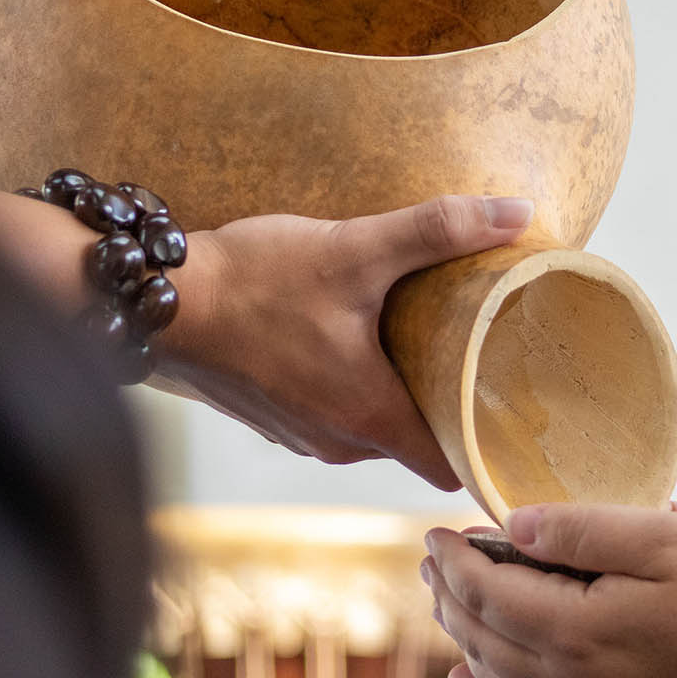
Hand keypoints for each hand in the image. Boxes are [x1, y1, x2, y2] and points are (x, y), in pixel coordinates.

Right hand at [156, 194, 532, 488]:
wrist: (157, 297)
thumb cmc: (253, 282)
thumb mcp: (356, 248)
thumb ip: (440, 230)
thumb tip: (519, 213)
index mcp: (370, 418)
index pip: (453, 464)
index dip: (486, 442)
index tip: (514, 408)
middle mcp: (338, 442)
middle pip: (418, 440)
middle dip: (447, 402)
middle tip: (479, 353)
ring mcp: (301, 434)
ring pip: (375, 426)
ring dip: (398, 391)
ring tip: (424, 341)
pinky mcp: (273, 416)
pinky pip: (335, 412)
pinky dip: (354, 386)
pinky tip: (360, 340)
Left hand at [421, 501, 676, 677]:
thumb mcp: (669, 535)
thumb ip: (584, 529)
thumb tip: (514, 526)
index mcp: (576, 628)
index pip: (487, 591)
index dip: (453, 559)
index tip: (434, 527)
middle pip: (483, 634)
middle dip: (449, 593)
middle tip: (431, 555)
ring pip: (497, 673)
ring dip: (463, 633)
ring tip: (445, 599)